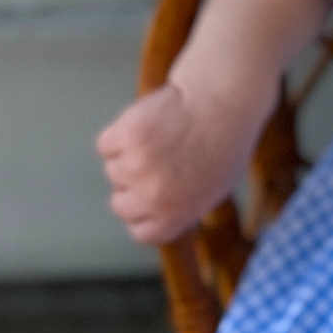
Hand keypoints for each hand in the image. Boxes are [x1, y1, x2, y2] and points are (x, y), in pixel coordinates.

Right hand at [95, 82, 253, 244]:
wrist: (225, 101)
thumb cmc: (224, 142)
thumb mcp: (213, 188)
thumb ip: (182, 208)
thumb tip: (158, 217)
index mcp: (175, 216)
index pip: (140, 231)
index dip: (145, 212)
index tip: (152, 195)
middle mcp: (152, 197)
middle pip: (120, 204)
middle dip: (134, 186)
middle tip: (157, 162)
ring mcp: (137, 166)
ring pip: (113, 170)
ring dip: (129, 155)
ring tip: (162, 137)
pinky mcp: (127, 136)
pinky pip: (107, 144)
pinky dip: (120, 133)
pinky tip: (148, 123)